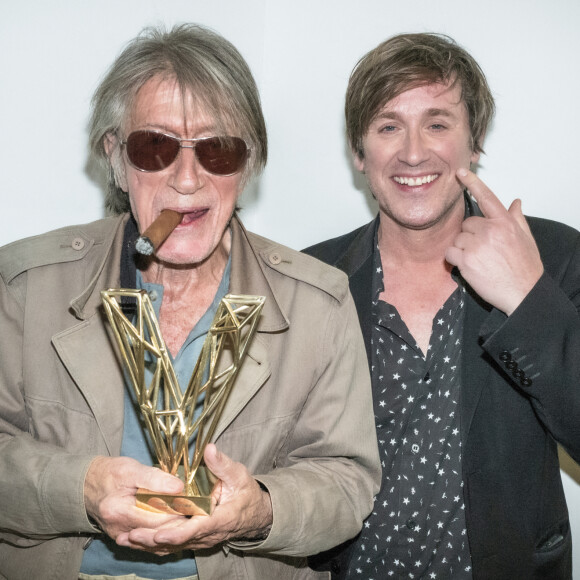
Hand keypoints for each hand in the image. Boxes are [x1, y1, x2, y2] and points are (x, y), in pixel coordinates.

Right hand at [84, 456, 184, 540]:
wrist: (87, 483)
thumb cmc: (110, 472)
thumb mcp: (131, 469)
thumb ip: (154, 478)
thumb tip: (178, 487)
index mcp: (120, 510)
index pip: (157, 519)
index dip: (178, 512)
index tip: (193, 504)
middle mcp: (118, 529)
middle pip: (157, 532)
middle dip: (178, 523)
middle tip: (194, 512)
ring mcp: (119, 535)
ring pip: (152, 540)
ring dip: (170, 530)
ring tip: (186, 517)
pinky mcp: (121, 536)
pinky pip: (144, 541)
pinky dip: (159, 534)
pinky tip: (172, 525)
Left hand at [115, 444, 272, 552]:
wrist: (255, 513)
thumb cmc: (246, 492)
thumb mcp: (238, 475)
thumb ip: (222, 464)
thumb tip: (209, 448)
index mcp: (218, 520)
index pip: (194, 530)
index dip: (175, 534)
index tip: (157, 534)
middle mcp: (208, 535)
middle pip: (178, 542)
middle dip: (153, 540)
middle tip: (130, 536)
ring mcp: (201, 539)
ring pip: (173, 545)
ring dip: (150, 544)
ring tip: (126, 539)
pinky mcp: (196, 539)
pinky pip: (174, 544)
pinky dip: (156, 544)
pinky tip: (137, 541)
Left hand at [445, 168, 543, 314]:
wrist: (523, 292)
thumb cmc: (525, 267)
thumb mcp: (526, 239)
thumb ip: (517, 219)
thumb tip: (515, 202)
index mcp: (505, 223)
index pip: (487, 198)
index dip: (473, 183)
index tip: (461, 172)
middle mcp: (490, 230)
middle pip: (467, 224)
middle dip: (471, 236)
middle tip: (484, 251)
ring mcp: (477, 245)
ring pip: (457, 238)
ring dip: (463, 249)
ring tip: (479, 260)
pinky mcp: (466, 260)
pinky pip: (450, 253)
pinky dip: (455, 260)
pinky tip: (469, 266)